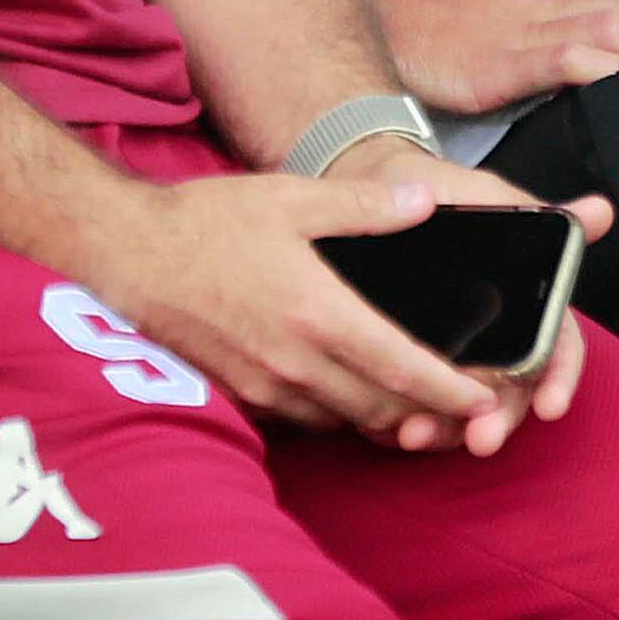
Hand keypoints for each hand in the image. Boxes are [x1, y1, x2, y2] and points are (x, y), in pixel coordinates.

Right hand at [69, 168, 501, 449]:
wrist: (127, 254)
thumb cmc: (208, 221)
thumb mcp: (291, 198)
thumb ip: (364, 206)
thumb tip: (425, 201)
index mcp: (318, 313)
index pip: (403, 368)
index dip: (454, 390)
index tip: (491, 396)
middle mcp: (295, 362)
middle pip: (382, 408)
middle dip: (431, 413)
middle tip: (470, 407)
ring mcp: (265, 386)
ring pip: (345, 421)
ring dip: (386, 418)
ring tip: (423, 407)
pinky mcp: (241, 396)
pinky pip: (306, 420)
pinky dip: (339, 415)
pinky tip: (354, 394)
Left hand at [321, 139, 616, 456]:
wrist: (364, 186)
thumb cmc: (429, 188)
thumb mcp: (478, 193)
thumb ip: (535, 213)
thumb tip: (600, 212)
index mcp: (524, 301)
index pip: (556, 348)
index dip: (558, 378)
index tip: (550, 406)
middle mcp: (494, 336)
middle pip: (511, 391)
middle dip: (499, 420)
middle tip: (480, 439)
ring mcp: (450, 355)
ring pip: (461, 409)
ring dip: (446, 430)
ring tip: (415, 434)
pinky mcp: (406, 365)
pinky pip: (411, 406)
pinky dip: (400, 423)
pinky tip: (384, 427)